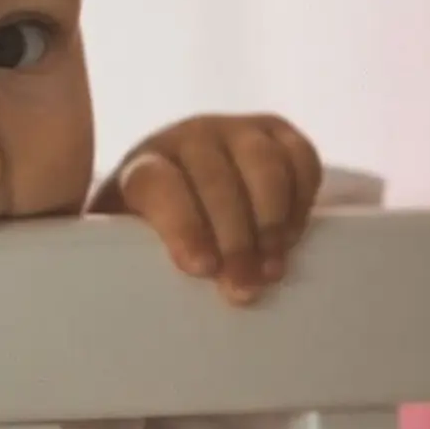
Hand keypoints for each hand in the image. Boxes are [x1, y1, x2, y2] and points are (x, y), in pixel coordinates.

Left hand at [91, 114, 322, 304]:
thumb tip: (144, 299)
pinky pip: (300, 155)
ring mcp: (234, 129)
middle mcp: (188, 137)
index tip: (200, 268)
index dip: (182, 225)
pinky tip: (291, 238)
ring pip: (262, 164)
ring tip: (271, 270)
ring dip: (272, 222)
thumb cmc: (148, 234)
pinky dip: (302, 197)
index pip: (159, 183)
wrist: (177, 193)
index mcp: (142, 165)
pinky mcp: (274, 131)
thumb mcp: (127, 246)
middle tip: (243, 287)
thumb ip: (133, 260)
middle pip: (216, 178)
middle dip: (235, 238)